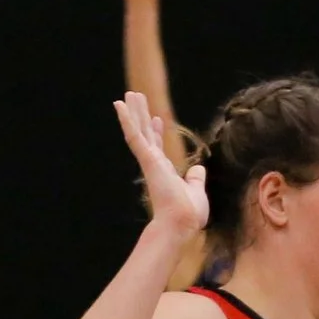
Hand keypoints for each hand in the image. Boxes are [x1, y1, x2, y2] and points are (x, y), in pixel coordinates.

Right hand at [113, 91, 205, 234]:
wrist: (182, 224)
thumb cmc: (189, 214)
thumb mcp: (197, 191)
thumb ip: (196, 179)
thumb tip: (199, 168)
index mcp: (164, 171)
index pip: (158, 147)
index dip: (156, 132)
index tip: (156, 118)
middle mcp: (154, 164)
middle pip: (145, 134)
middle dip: (141, 115)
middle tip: (136, 98)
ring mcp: (149, 161)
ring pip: (137, 131)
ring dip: (132, 112)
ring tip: (128, 94)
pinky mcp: (147, 159)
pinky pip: (134, 136)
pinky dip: (127, 120)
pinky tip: (119, 105)